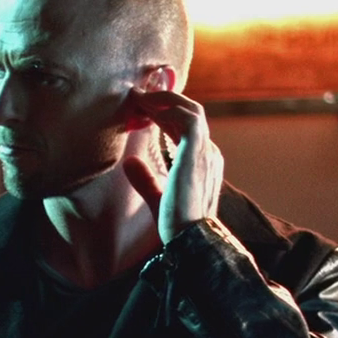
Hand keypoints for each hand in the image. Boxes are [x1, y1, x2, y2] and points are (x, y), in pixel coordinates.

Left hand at [122, 88, 224, 244]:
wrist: (188, 240)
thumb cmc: (176, 225)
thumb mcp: (156, 196)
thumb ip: (145, 178)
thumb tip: (129, 161)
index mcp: (202, 163)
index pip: (186, 129)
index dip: (164, 116)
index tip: (141, 110)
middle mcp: (208, 153)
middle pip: (189, 114)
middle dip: (163, 102)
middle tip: (137, 97)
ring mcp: (206, 152)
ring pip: (191, 111)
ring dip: (164, 100)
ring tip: (140, 98)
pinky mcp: (198, 153)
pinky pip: (189, 118)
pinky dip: (170, 109)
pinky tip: (148, 109)